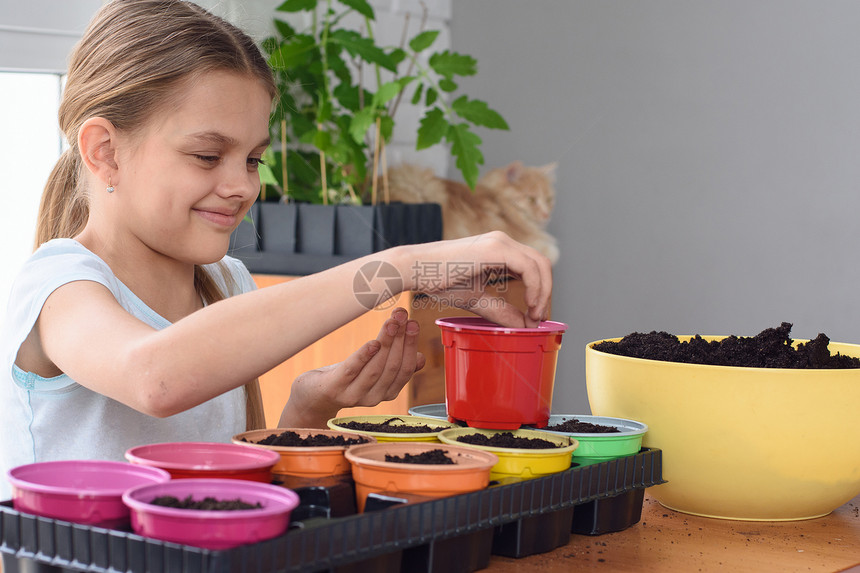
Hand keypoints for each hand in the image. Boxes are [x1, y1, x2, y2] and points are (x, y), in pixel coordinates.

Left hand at [278, 307, 424, 427]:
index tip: (413, 323)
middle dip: (401, 339)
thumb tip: (420, 358)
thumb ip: (397, 366)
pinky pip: (352, 371)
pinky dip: (364, 356)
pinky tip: (372, 342)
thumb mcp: (374, 370)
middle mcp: (374, 397)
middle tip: (403, 315)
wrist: (313, 394)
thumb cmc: (347, 377)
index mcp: (387, 392)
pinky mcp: (335, 389)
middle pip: (393, 367)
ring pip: (376, 368)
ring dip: (386, 343)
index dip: (411, 346)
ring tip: (392, 322)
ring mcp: (354, 395)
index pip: (405, 369)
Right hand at [402, 231, 552, 327]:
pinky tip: (529, 305)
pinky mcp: (495, 248)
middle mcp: (502, 241)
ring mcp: (499, 242)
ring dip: (543, 292)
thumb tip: (525, 326)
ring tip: (535, 314)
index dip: (541, 290)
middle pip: (542, 263)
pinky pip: (528, 267)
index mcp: (499, 250)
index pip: (533, 266)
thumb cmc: (439, 280)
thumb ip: (501, 311)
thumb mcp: (477, 299)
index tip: (536, 315)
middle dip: (546, 292)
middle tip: (539, 317)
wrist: (415, 269)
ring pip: (540, 264)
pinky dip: (535, 287)